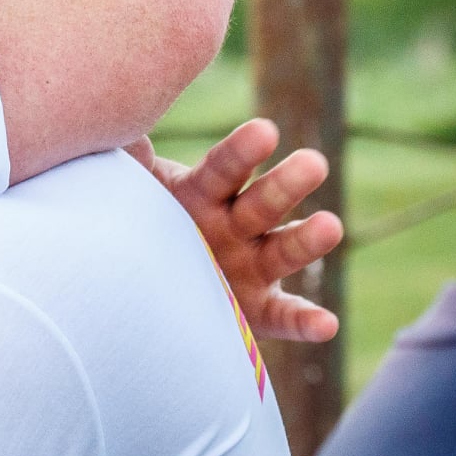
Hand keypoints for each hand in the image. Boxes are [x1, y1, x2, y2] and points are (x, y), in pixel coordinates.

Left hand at [130, 119, 342, 342]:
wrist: (146, 284)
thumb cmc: (145, 224)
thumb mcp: (138, 193)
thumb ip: (135, 165)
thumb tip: (126, 133)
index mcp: (205, 192)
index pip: (224, 169)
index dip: (242, 152)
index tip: (264, 131)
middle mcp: (236, 226)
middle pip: (262, 203)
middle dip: (286, 185)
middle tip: (314, 163)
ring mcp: (252, 268)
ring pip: (283, 251)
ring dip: (307, 241)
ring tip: (330, 226)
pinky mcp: (258, 311)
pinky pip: (284, 317)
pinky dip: (306, 322)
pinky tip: (326, 324)